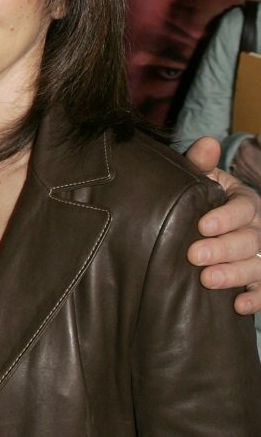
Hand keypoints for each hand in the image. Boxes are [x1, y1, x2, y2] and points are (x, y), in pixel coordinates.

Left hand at [185, 136, 260, 314]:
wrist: (207, 225)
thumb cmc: (202, 199)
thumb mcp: (202, 180)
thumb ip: (200, 164)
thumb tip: (206, 143)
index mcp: (245, 201)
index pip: (243, 208)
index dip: (225, 217)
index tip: (202, 225)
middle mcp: (259, 228)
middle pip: (250, 240)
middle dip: (223, 249)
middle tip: (194, 256)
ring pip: (258, 266)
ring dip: (236, 275)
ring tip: (208, 281)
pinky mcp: (260, 279)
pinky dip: (256, 300)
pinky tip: (239, 306)